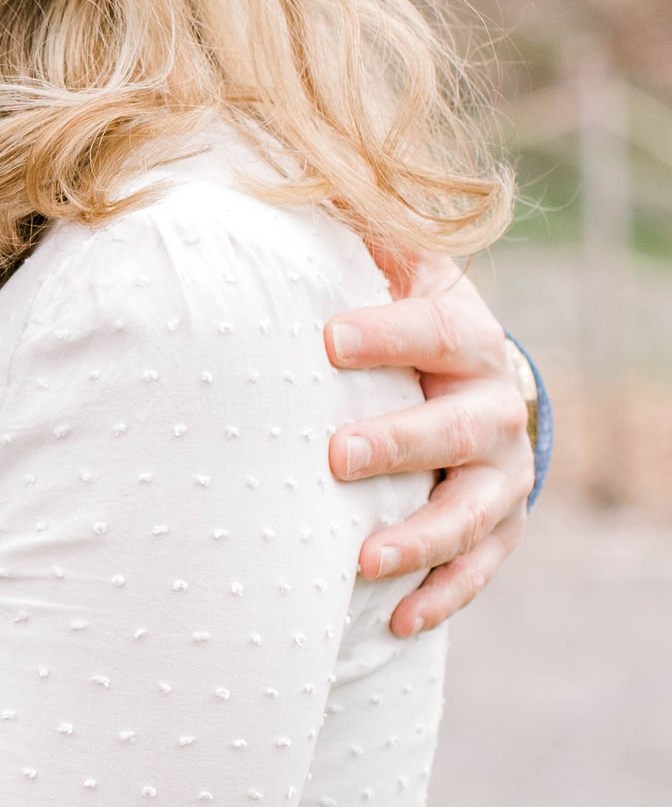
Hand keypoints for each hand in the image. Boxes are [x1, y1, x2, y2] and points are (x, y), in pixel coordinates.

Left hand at [323, 249, 531, 635]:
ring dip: (420, 538)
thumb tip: (304, 184)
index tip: (328, 340)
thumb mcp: (399, 274)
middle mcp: (494, 409)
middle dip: (399, 442)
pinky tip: (396, 622)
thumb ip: (364, 241)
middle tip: (336, 456)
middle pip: (456, 428)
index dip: (387, 333)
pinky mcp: (496, 533)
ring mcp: (501, 479)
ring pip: (471, 513)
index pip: (434, 330)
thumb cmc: (410, 327)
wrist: (476, 388)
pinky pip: (476, 572)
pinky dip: (439, 597)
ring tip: (366, 560)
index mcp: (466, 339)